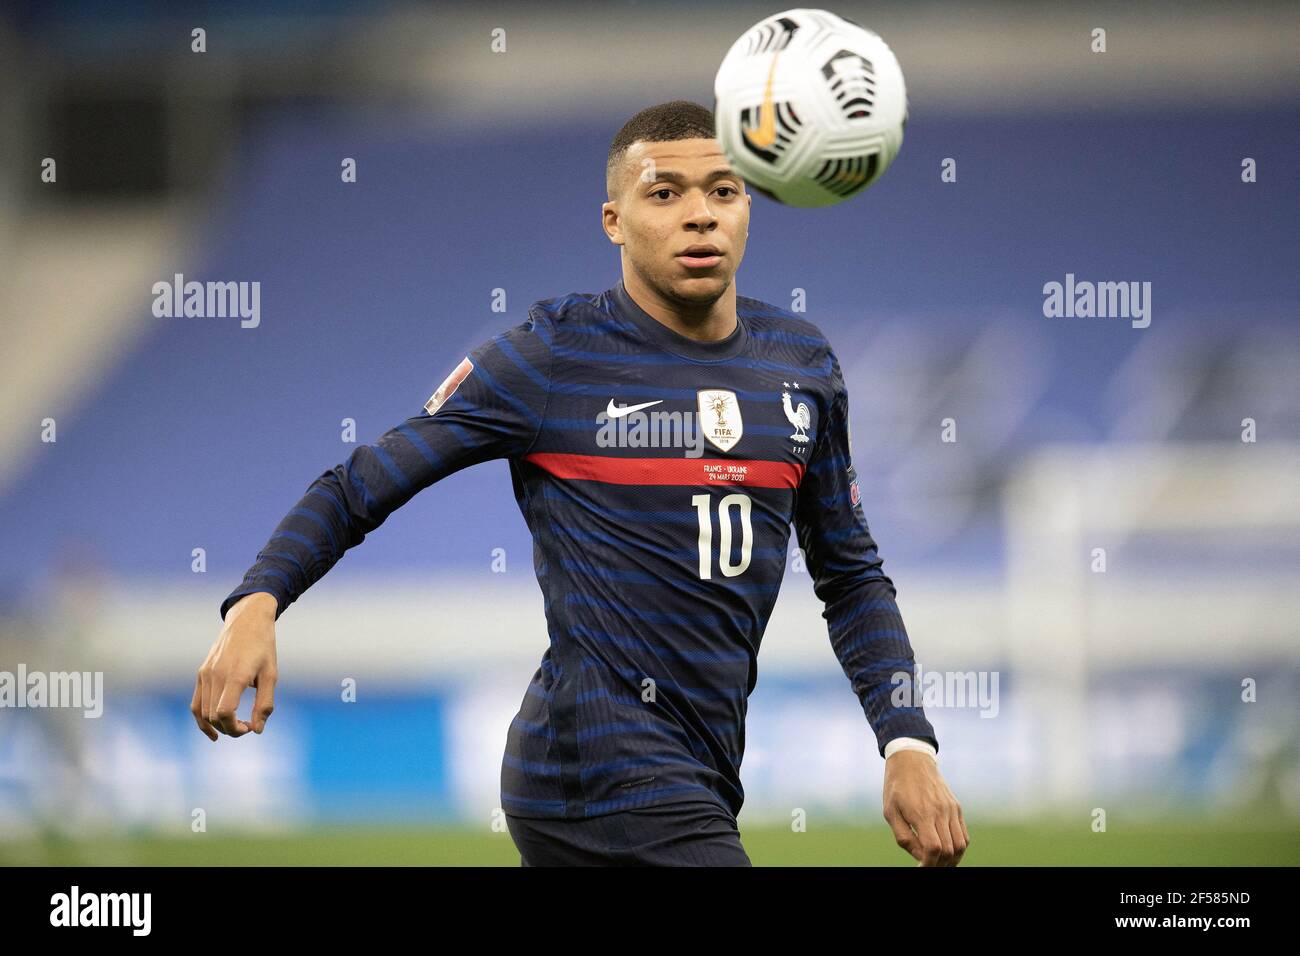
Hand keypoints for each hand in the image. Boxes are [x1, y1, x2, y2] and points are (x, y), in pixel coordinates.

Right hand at [192, 592, 278, 740]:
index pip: (225, 713)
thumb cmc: (263, 647)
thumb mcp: (271, 675)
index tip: (250, 728)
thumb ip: (264, 704)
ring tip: (234, 727)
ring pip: (201, 712)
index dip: (235, 728)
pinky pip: (196, 703)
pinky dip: (201, 718)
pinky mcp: (201, 673)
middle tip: (248, 726)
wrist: (248, 620)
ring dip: (216, 726)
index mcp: (235, 676)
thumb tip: (257, 729)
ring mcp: (205, 674)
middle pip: (213, 716)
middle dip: (229, 729)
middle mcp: (216, 675)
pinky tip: (213, 729)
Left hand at [882, 750, 968, 865]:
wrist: (912, 759)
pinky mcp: (957, 807)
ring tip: (939, 863)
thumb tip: (919, 856)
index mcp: (922, 813)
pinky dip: (958, 848)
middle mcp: (940, 812)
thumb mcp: (890, 812)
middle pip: (948, 850)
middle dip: (939, 865)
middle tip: (928, 866)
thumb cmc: (896, 787)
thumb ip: (904, 837)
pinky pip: (964, 834)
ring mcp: (951, 809)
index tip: (921, 869)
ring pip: (961, 845)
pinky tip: (947, 851)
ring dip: (952, 859)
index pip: (933, 848)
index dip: (929, 864)